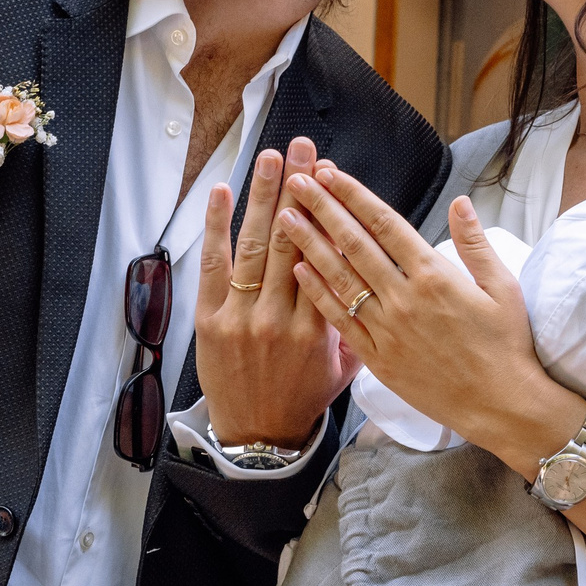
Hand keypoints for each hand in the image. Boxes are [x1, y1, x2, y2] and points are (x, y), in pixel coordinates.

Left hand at [196, 137, 357, 448]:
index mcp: (319, 328)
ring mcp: (242, 318)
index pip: (327, 256)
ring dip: (261, 196)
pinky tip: (223, 193)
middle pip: (292, 239)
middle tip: (302, 147)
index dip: (330, 211)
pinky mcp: (210, 322)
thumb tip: (375, 282)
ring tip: (270, 156)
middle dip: (297, 188)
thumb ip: (356, 323)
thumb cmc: (305, 400)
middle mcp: (281, 318)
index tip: (333, 176)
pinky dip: (217, 228)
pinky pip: (213, 266)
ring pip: (255, 246)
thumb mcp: (344, 368)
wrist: (259, 438)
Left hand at [276, 167, 581, 471]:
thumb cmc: (507, 345)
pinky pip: (341, 322)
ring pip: (340, 279)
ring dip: (310, 245)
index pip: (384, 223)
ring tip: (285, 218)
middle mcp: (405, 299)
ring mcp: (388, 330)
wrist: (501, 406)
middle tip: (296, 181)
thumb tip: (459, 201)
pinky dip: (319, 295)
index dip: (353, 195)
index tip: (329, 172)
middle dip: (322, 209)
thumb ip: (475, 242)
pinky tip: (299, 271)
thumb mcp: (503, 287)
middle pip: (354, 244)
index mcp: (436, 275)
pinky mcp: (379, 360)